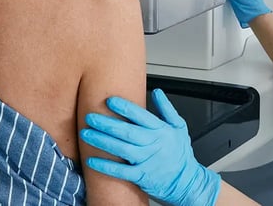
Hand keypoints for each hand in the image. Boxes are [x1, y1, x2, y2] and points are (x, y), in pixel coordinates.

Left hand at [81, 89, 220, 205]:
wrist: (186, 181)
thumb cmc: (181, 154)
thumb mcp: (179, 127)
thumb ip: (167, 109)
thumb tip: (157, 92)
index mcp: (161, 131)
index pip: (141, 116)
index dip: (125, 108)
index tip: (109, 100)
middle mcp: (153, 144)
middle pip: (127, 132)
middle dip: (106, 123)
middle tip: (90, 116)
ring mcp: (146, 161)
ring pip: (121, 149)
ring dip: (102, 141)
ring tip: (86, 134)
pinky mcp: (141, 176)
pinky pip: (121, 171)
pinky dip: (106, 166)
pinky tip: (92, 160)